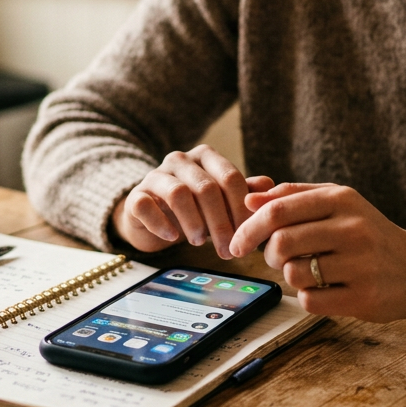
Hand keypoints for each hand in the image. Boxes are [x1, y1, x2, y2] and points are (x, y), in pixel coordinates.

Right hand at [112, 145, 273, 258]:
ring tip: (201, 243)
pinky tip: (173, 238)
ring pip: (179, 193)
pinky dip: (162, 224)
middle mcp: (180, 160)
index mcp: (206, 157)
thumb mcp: (222, 201)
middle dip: (221, 222)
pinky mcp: (135, 196)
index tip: (247, 236)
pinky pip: (146, 205)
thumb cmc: (195, 208)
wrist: (151, 216)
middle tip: (228, 250)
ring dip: (194, 223)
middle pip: (207, 187)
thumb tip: (270, 188)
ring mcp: (155, 175)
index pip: (231, 178)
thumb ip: (245, 193)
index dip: (241, 209)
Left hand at [228, 183, 405, 321]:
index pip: (278, 210)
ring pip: (293, 274)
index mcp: (342, 199)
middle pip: (281, 243)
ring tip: (307, 272)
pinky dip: (308, 297)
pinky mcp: (364, 298)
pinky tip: (325, 289)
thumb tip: (248, 200)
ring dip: (290, 276)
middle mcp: (353, 228)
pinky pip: (309, 301)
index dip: (248, 228)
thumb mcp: (337, 204)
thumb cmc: (368, 233)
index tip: (236, 243)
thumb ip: (292, 197)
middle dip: (268, 255)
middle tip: (275, 259)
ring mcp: (361, 264)